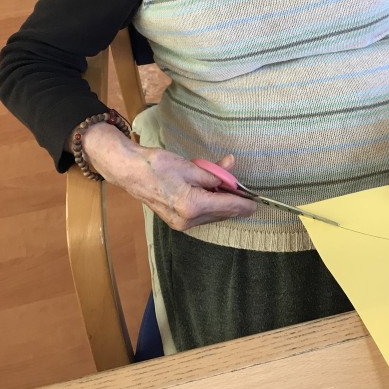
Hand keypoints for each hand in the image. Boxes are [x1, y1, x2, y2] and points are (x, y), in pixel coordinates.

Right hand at [75, 124, 255, 229]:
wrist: (130, 172)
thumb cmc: (157, 165)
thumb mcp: (190, 166)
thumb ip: (213, 172)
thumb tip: (231, 168)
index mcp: (192, 206)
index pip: (227, 206)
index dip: (244, 203)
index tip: (258, 203)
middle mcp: (188, 220)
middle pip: (221, 213)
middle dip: (234, 201)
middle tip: (244, 190)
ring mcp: (181, 223)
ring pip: (212, 215)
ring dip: (222, 202)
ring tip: (225, 186)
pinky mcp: (177, 221)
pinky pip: (202, 215)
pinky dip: (210, 204)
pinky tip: (211, 192)